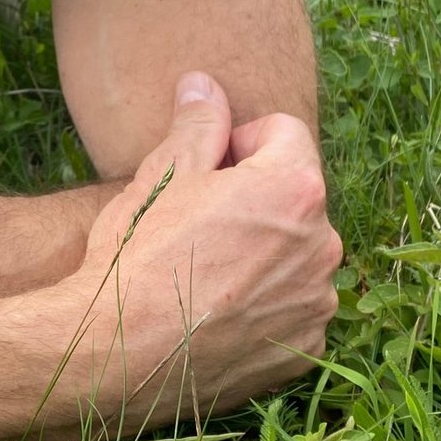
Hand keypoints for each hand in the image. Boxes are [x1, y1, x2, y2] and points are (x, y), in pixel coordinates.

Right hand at [74, 71, 341, 407]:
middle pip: (293, 195)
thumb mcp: (162, 176)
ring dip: (262, 252)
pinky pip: (291, 309)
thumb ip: (197, 124)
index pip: (283, 132)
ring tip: (202, 271)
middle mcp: (323, 244)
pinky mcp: (303, 350)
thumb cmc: (137, 258)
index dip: (237, 142)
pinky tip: (214, 312)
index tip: (202, 171)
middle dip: (254, 198)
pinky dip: (264, 306)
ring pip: (294, 255)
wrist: (116, 356)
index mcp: (295, 188)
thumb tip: (204, 84)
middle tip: (195, 224)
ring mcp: (316, 302)